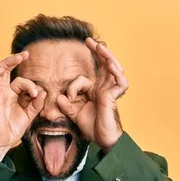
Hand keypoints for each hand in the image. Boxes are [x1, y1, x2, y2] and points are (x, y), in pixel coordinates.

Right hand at [0, 51, 46, 158]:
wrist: (2, 144)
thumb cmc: (11, 130)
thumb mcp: (29, 115)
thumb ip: (36, 104)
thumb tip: (43, 92)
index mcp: (10, 95)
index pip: (20, 82)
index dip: (30, 85)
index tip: (37, 95)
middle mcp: (2, 92)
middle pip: (4, 70)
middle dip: (13, 60)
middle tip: (25, 54)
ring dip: (5, 63)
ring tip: (16, 58)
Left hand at [57, 37, 128, 151]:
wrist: (103, 139)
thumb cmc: (93, 127)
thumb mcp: (75, 114)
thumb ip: (67, 105)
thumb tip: (58, 97)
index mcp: (96, 91)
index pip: (84, 79)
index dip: (73, 86)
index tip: (68, 96)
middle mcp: (105, 88)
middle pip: (105, 64)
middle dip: (98, 52)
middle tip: (89, 41)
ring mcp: (111, 91)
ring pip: (115, 68)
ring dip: (108, 56)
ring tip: (100, 47)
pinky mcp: (115, 97)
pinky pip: (120, 81)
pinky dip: (116, 72)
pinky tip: (110, 65)